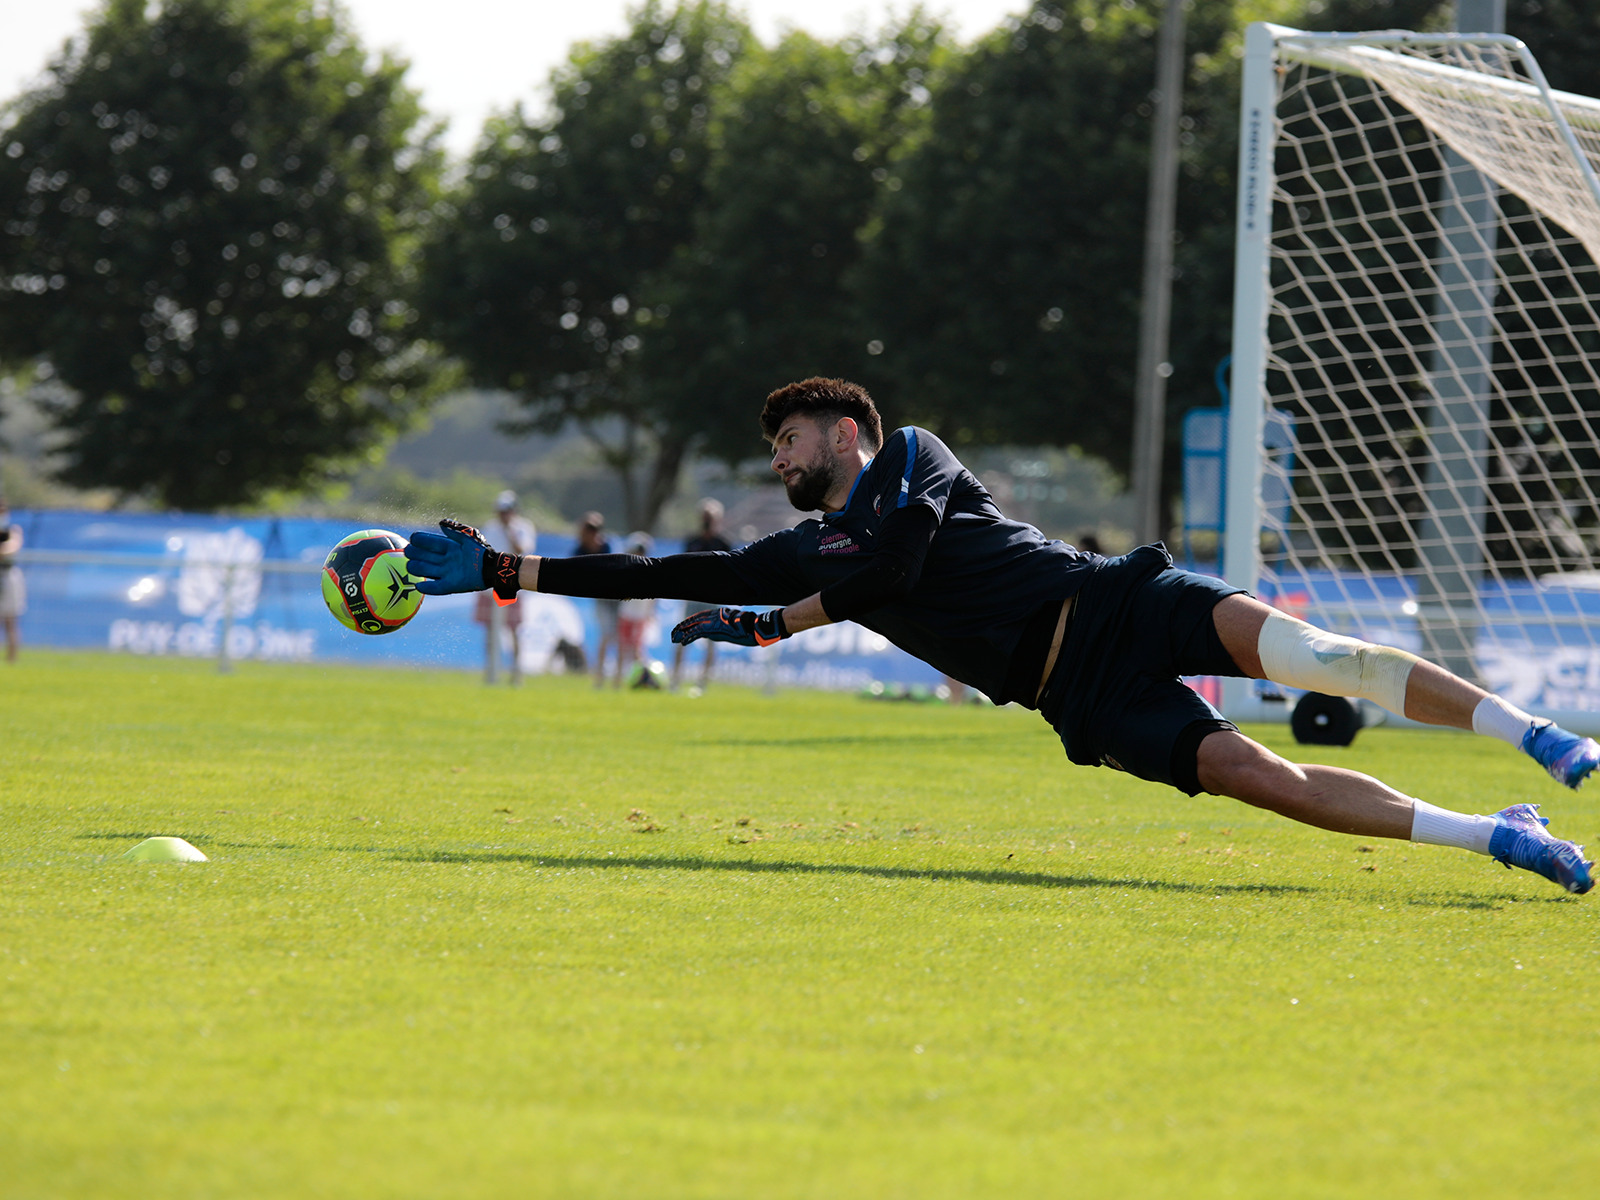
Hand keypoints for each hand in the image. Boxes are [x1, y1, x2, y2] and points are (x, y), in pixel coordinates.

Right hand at [405, 519, 522, 598]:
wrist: (494, 567)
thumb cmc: (481, 550)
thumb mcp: (469, 537)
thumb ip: (455, 530)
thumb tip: (440, 522)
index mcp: (447, 547)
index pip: (428, 542)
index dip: (419, 540)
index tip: (413, 538)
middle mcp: (444, 560)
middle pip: (422, 556)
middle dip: (413, 553)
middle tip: (410, 552)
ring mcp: (447, 572)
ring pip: (425, 570)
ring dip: (416, 567)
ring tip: (412, 565)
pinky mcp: (452, 585)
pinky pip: (436, 587)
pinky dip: (427, 587)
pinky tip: (419, 585)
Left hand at [671, 606, 788, 647]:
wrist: (758, 628)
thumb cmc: (755, 627)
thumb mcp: (745, 626)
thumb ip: (738, 626)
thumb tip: (743, 630)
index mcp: (722, 616)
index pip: (702, 617)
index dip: (691, 622)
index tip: (683, 628)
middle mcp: (716, 617)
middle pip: (695, 621)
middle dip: (683, 627)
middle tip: (673, 633)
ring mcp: (715, 623)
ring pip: (694, 626)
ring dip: (682, 632)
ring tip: (673, 638)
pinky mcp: (714, 629)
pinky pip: (697, 632)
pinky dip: (688, 636)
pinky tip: (682, 641)